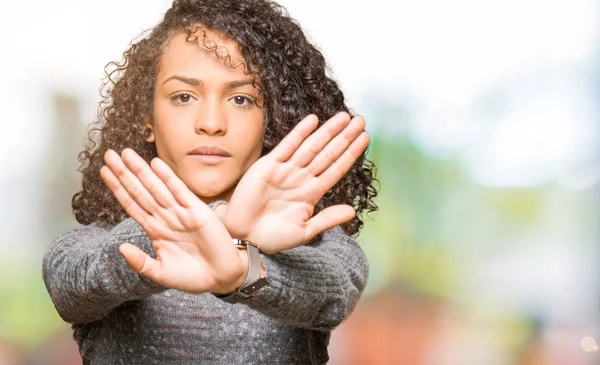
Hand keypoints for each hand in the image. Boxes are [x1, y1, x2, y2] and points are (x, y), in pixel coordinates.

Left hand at [100, 148, 245, 293]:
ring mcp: (181, 213)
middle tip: (109, 154)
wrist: (221, 278)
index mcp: (156, 230)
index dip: (118, 188)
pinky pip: (179, 191)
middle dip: (124, 173)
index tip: (104, 172)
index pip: (132, 204)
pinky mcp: (197, 211)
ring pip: (156, 188)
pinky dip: (168, 177)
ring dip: (141, 171)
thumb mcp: (160, 273)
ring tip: (125, 154)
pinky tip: (156, 164)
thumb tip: (120, 248)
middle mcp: (166, 217)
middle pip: (140, 191)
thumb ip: (140, 262)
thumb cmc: (193, 277)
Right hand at [223, 112, 369, 253]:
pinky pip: (288, 146)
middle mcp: (302, 178)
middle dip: (344, 137)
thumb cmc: (273, 237)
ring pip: (312, 147)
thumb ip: (327, 219)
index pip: (336, 168)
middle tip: (361, 121)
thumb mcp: (304, 231)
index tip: (365, 139)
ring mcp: (286, 170)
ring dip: (328, 131)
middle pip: (328, 153)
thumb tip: (352, 211)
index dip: (351, 153)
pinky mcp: (268, 166)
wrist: (244, 237)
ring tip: (344, 117)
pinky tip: (313, 120)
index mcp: (312, 193)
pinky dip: (299, 133)